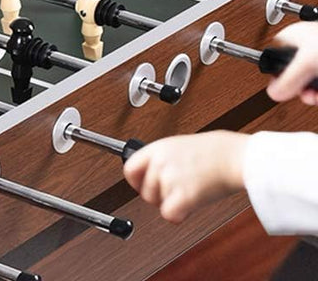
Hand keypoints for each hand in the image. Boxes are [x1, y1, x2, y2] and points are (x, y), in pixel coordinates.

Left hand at [123, 132, 247, 223]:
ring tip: (188, 194)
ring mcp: (170, 178)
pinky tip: (189, 207)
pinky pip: (169, 215)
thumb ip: (162, 159)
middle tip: (175, 194)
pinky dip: (179, 216)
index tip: (144, 187)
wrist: (233, 156)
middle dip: (159, 198)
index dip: (136, 182)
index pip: (129, 169)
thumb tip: (151, 175)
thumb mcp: (178, 146)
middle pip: (144, 192)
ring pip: (157, 204)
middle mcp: (160, 162)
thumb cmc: (213, 151)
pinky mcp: (184, 195)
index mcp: (157, 148)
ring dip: (171, 205)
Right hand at [266, 21, 317, 104]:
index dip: (278, 72)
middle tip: (305, 94)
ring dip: (313, 91)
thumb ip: (287, 80)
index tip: (282, 86)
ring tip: (316, 97)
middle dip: (301, 86)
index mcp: (294, 34)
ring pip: (312, 76)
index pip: (276, 53)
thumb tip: (273, 92)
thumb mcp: (306, 63)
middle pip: (296, 69)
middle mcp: (309, 43)